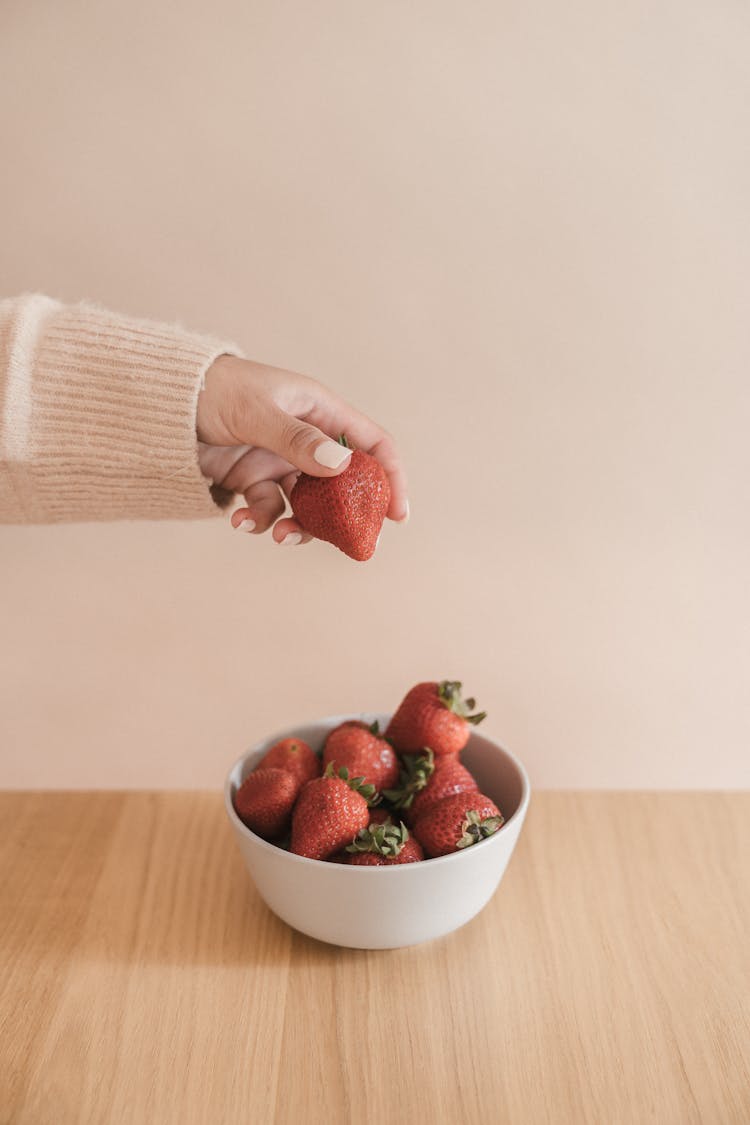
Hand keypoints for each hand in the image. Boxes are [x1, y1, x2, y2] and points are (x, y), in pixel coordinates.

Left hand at [196, 355, 408, 543]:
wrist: (159, 400)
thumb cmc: (212, 388)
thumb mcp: (256, 411)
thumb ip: (297, 439)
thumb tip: (341, 464)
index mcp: (319, 410)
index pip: (371, 443)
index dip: (390, 476)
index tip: (396, 514)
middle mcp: (306, 438)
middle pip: (344, 484)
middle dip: (346, 515)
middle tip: (347, 543)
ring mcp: (279, 461)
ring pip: (307, 505)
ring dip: (298, 525)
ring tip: (278, 536)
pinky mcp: (252, 480)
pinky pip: (268, 509)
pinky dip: (258, 521)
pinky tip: (237, 521)